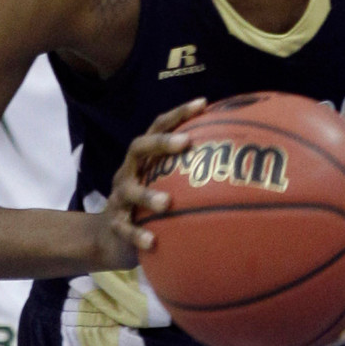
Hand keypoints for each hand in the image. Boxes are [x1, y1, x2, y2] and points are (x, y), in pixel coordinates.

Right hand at [91, 98, 209, 271]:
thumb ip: (188, 172)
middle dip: (161, 142)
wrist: (108, 238)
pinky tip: (153, 242)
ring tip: (167, 202)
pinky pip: (125, 229)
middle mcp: (128, 172)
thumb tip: (236, 162)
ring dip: (148, 195)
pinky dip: (138, 235)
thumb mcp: (162, 184)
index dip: (179, 114)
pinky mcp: (115, 224)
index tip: (203, 103)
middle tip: (185, 142)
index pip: (158, 127)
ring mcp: (119, 197)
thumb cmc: (147, 204)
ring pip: (130, 191)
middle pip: (138, 147)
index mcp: (142, 158)